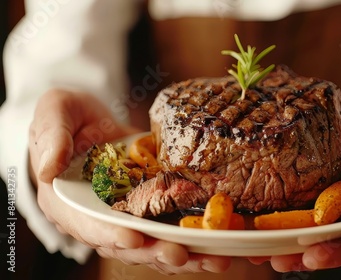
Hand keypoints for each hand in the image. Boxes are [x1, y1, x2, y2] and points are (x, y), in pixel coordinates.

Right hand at [28, 89, 231, 274]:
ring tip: (213, 259)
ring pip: (154, 244)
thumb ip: (52, 136)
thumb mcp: (54, 112)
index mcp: (68, 202)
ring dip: (184, 255)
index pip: (87, 224)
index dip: (108, 234)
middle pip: (127, 243)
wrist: (93, 119)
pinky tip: (219, 244)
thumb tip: (48, 168)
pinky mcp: (151, 208)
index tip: (132, 239)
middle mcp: (98, 218)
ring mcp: (127, 216)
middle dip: (154, 251)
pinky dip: (195, 239)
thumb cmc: (68, 115)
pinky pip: (172, 228)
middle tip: (179, 253)